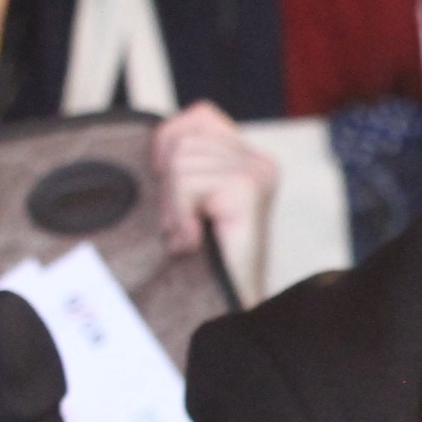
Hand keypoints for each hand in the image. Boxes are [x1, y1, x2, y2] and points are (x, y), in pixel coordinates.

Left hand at [154, 101, 279, 300]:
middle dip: (169, 187)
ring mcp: (259, 173)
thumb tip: (158, 133)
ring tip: (191, 235)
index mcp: (252, 158)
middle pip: (183, 141)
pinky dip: (181, 216)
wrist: (232, 307)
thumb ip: (187, 163)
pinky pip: (188, 182)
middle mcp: (262, 161)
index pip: (200, 115)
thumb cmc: (207, 260)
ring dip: (174, 206)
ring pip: (182, 162)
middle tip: (182, 225)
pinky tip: (195, 241)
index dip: (170, 141)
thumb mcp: (194, 199)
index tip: (168, 182)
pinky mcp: (247, 189)